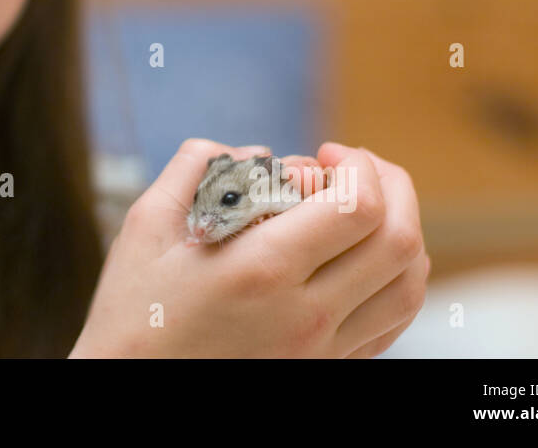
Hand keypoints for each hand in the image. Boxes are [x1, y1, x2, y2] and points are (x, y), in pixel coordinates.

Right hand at [69, 139, 428, 357]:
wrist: (130, 387)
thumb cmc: (134, 313)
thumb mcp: (146, 225)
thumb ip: (195, 168)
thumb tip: (250, 151)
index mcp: (261, 271)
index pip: (359, 209)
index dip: (359, 166)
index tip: (326, 153)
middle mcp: (304, 315)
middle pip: (399, 242)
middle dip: (391, 186)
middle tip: (354, 168)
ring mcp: (320, 349)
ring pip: (407, 285)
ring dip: (401, 231)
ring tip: (363, 209)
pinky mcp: (324, 368)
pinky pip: (390, 323)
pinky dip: (394, 279)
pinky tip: (362, 256)